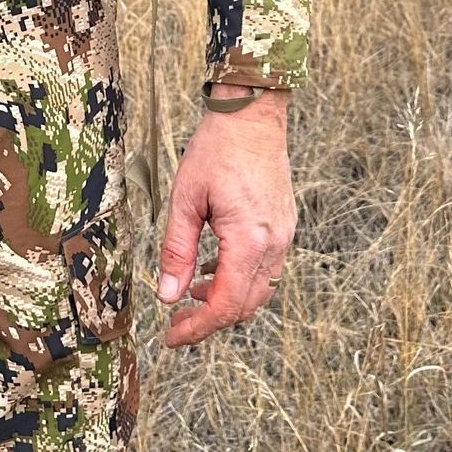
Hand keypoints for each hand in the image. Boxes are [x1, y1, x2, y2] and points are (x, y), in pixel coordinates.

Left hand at [155, 88, 295, 348]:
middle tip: (176, 323)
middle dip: (210, 321)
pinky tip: (212, 270)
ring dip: (226, 301)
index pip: (226, 305)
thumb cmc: (217, 149)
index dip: (198, 328)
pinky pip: (265, 270)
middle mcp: (274, 243)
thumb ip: (177, 251)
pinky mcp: (284, 226)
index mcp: (249, 240)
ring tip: (190, 295)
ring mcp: (284, 235)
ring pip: (259, 291)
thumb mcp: (185, 199)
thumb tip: (167, 296)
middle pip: (246, 306)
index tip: (172, 338)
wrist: (252, 114)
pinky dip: (239, 281)